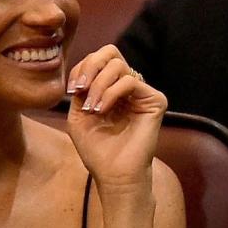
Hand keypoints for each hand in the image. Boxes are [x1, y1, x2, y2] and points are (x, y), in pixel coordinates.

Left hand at [65, 45, 165, 189]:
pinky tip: (103, 110)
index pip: (98, 60)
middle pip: (110, 52)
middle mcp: (128, 87)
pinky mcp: (155, 100)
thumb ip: (80, 88)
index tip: (72, 91)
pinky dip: (111, 93)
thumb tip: (84, 69)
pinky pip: (130, 81)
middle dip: (90, 66)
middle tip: (80, 88)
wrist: (114, 174)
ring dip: (98, 85)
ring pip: (118, 65)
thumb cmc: (97, 150)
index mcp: (111, 88)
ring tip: (92, 108)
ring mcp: (142, 93)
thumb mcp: (78, 114)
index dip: (81, 68)